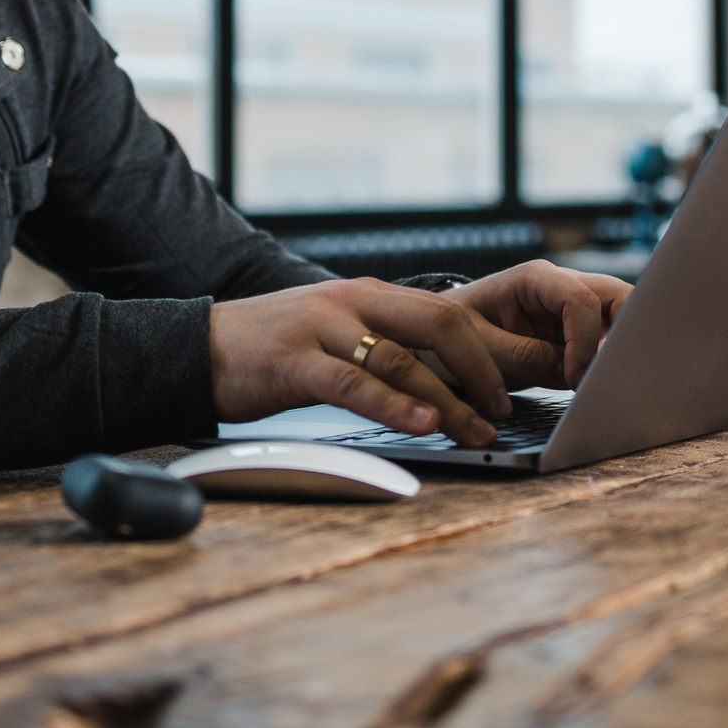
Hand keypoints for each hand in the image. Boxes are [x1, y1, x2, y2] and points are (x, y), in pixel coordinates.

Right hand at [208, 278, 552, 447]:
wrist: (198, 347)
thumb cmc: (275, 353)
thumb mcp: (338, 339)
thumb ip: (385, 349)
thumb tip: (445, 383)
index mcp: (372, 296)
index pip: (451, 311)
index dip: (497, 346)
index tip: (529, 379)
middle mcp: (355, 302)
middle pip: (443, 323)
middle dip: (488, 367)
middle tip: (509, 407)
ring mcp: (325, 328)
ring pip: (406, 359)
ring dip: (451, 400)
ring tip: (480, 432)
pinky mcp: (296, 362)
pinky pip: (356, 383)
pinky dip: (395, 406)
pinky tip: (423, 425)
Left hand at [444, 260, 629, 389]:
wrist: (438, 340)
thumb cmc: (451, 335)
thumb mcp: (477, 347)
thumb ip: (521, 356)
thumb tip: (567, 370)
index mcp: (534, 278)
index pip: (579, 300)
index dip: (585, 340)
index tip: (576, 378)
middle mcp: (560, 287)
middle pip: (616, 298)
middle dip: (624, 334)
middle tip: (612, 375)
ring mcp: (570, 311)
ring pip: (619, 320)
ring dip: (617, 351)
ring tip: (604, 384)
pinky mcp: (573, 336)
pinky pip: (604, 345)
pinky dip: (605, 365)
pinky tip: (596, 387)